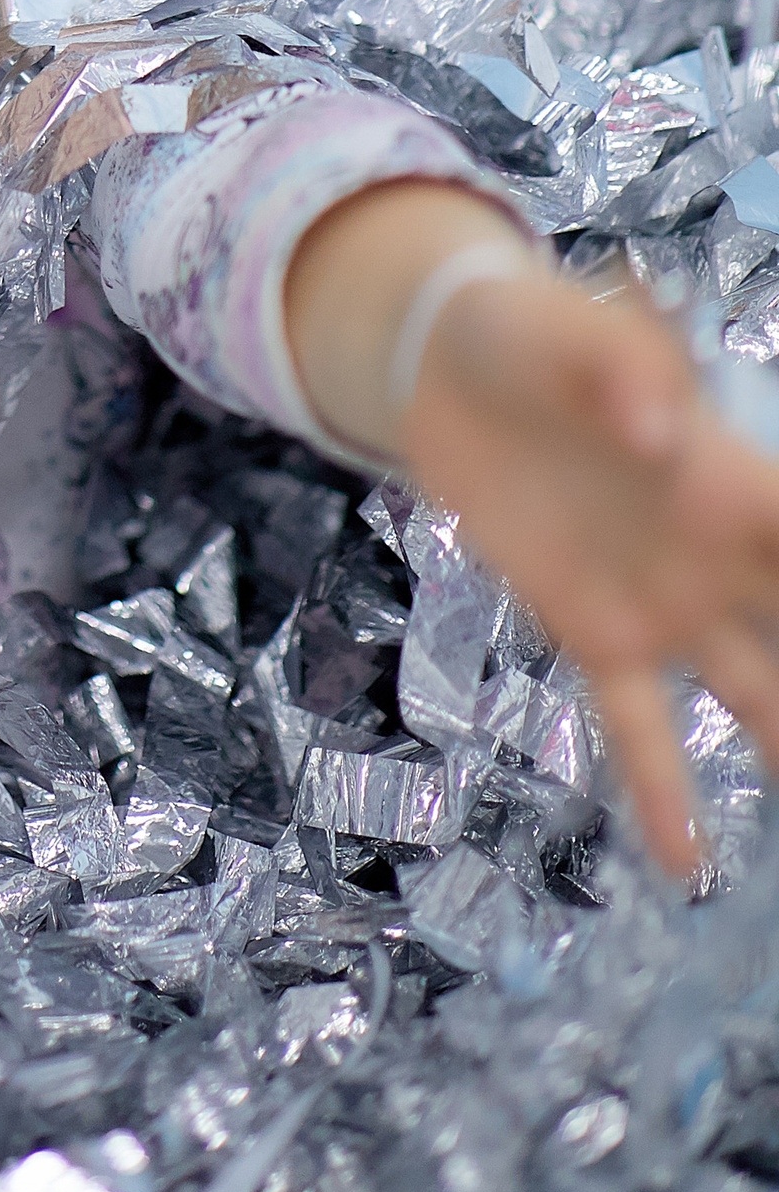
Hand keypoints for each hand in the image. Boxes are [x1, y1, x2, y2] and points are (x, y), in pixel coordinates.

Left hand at [289, 182, 778, 875]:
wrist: (443, 367)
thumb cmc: (526, 334)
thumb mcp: (569, 327)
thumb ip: (623, 367)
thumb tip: (662, 433)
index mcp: (731, 474)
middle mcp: (716, 551)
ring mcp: (661, 600)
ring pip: (753, 690)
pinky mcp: (592, 632)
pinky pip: (637, 726)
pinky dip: (663, 792)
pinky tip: (688, 864)